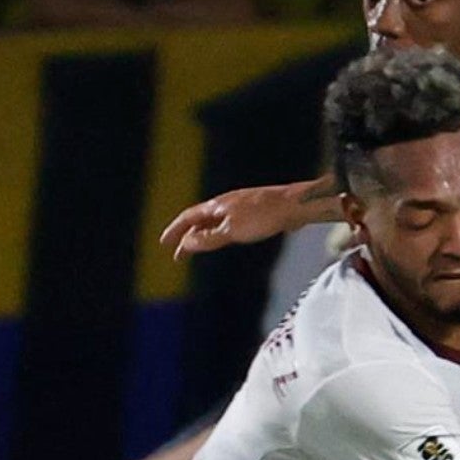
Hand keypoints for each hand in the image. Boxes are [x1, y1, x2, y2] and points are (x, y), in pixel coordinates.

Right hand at [160, 180, 315, 257]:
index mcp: (216, 206)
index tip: (164, 244)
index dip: (174, 231)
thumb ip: (208, 239)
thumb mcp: (232, 231)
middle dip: (187, 237)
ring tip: (198, 249)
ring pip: (215, 222)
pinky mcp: (255, 212)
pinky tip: (226, 240)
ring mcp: (240, 207)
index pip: (187, 217)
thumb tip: (186, 244)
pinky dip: (220, 234)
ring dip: (203, 236)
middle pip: (200, 221)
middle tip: (179, 255)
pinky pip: (229, 224)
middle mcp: (226, 204)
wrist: (295, 205)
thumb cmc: (264, 216)